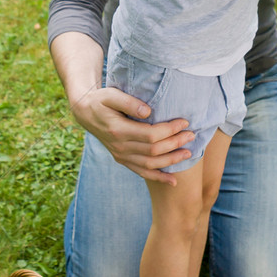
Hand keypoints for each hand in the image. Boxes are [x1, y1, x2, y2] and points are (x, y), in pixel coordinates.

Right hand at [71, 86, 193, 184]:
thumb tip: (148, 111)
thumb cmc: (101, 100)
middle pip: (154, 150)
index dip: (169, 130)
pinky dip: (158, 178)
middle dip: (175, 143)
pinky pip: (142, 173)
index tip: (184, 122)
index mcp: (118, 130)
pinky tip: (173, 181)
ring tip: (188, 153)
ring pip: (150, 164)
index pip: (150, 134)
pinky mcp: (122, 160)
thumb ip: (128, 102)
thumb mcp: (110, 95)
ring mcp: (120, 156)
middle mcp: (119, 147)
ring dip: (171, 160)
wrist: (85, 113)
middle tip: (191, 135)